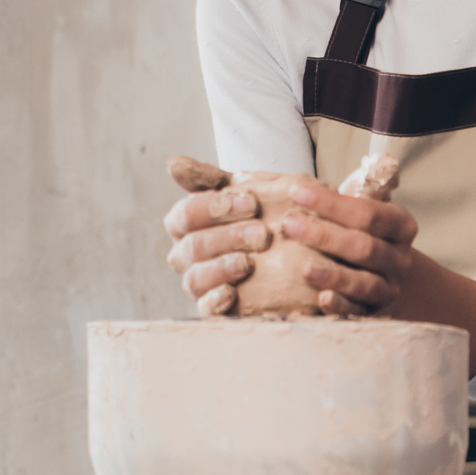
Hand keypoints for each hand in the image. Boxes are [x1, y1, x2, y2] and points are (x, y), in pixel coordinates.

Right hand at [161, 158, 267, 315]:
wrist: (301, 249)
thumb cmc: (266, 215)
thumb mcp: (249, 190)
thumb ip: (212, 179)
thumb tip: (174, 165)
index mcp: (189, 223)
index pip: (186, 214)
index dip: (214, 207)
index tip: (251, 201)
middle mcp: (187, 254)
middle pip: (192, 246)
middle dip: (227, 237)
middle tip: (262, 233)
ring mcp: (199, 283)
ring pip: (195, 278)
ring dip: (222, 268)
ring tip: (248, 263)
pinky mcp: (213, 308)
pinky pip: (205, 309)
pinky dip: (216, 301)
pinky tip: (232, 293)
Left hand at [259, 174, 425, 316]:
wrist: (386, 275)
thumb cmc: (365, 231)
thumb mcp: (370, 206)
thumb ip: (367, 186)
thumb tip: (382, 158)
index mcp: (400, 225)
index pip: (367, 212)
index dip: (331, 203)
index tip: (296, 192)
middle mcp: (399, 258)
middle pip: (364, 247)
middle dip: (324, 235)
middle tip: (289, 225)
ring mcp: (389, 288)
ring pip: (364, 282)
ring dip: (332, 275)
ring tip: (302, 268)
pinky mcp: (375, 313)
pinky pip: (358, 312)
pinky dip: (341, 306)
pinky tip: (321, 299)